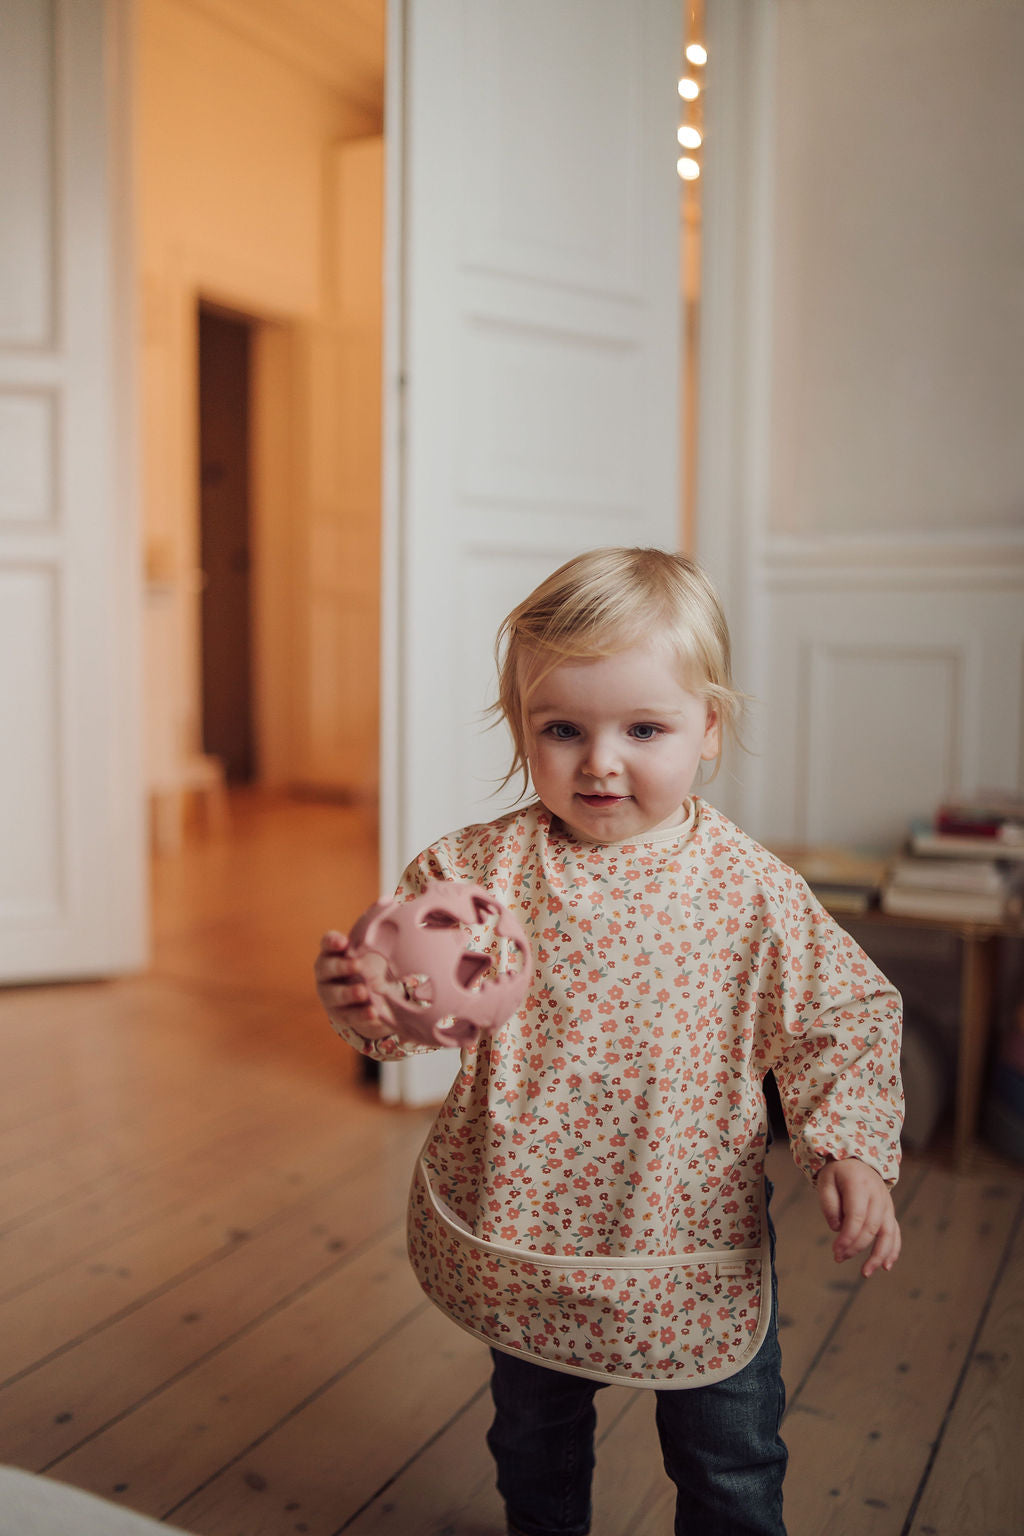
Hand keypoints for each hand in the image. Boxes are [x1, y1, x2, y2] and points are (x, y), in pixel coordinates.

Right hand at [314, 931, 397, 1041]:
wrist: (369, 998)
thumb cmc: (370, 966)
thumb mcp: (372, 954)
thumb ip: (378, 943)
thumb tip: (398, 929)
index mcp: (332, 953)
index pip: (327, 943)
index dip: (332, 942)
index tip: (344, 942)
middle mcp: (327, 974)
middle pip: (327, 968)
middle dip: (342, 966)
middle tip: (359, 965)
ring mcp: (330, 996)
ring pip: (334, 995)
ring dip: (349, 993)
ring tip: (364, 992)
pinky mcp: (341, 1015)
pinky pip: (350, 1016)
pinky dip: (361, 1015)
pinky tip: (373, 1012)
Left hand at [816, 1157, 900, 1277]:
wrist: (857, 1160)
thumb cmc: (837, 1173)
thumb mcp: (825, 1181)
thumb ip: (829, 1204)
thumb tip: (838, 1229)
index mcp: (860, 1185)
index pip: (857, 1217)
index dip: (847, 1237)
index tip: (836, 1251)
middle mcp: (878, 1195)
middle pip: (871, 1228)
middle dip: (856, 1247)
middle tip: (838, 1258)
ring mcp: (887, 1204)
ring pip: (888, 1233)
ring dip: (878, 1255)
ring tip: (866, 1272)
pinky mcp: (889, 1212)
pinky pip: (895, 1233)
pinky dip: (893, 1250)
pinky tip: (886, 1266)